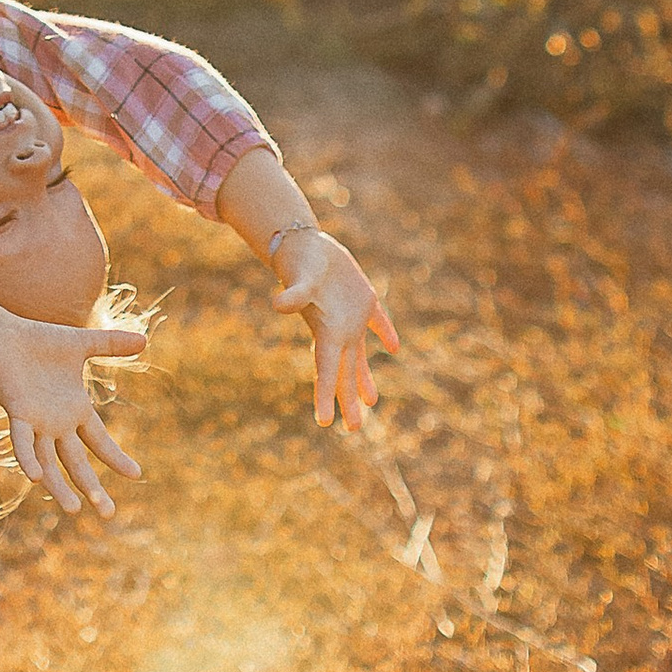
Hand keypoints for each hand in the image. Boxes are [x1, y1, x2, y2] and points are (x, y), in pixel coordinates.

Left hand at [0, 310, 147, 517]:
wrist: (3, 336)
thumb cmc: (40, 341)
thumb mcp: (82, 343)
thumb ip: (111, 344)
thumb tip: (144, 340)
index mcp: (75, 410)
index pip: (100, 441)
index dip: (116, 458)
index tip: (136, 475)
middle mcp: (57, 424)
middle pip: (77, 463)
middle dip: (93, 488)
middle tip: (108, 515)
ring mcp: (36, 423)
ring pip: (49, 463)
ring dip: (60, 487)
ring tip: (74, 511)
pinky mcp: (17, 414)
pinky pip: (22, 442)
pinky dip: (28, 459)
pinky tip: (35, 477)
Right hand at [266, 225, 398, 432]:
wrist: (303, 242)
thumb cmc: (300, 261)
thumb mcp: (299, 279)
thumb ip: (293, 294)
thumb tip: (278, 305)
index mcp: (326, 331)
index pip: (326, 371)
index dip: (326, 396)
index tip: (324, 422)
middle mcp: (338, 330)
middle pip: (344, 372)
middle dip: (348, 400)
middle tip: (355, 429)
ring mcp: (351, 317)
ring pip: (358, 355)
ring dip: (364, 377)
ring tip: (372, 402)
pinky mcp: (362, 299)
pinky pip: (377, 321)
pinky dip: (385, 333)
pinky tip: (393, 347)